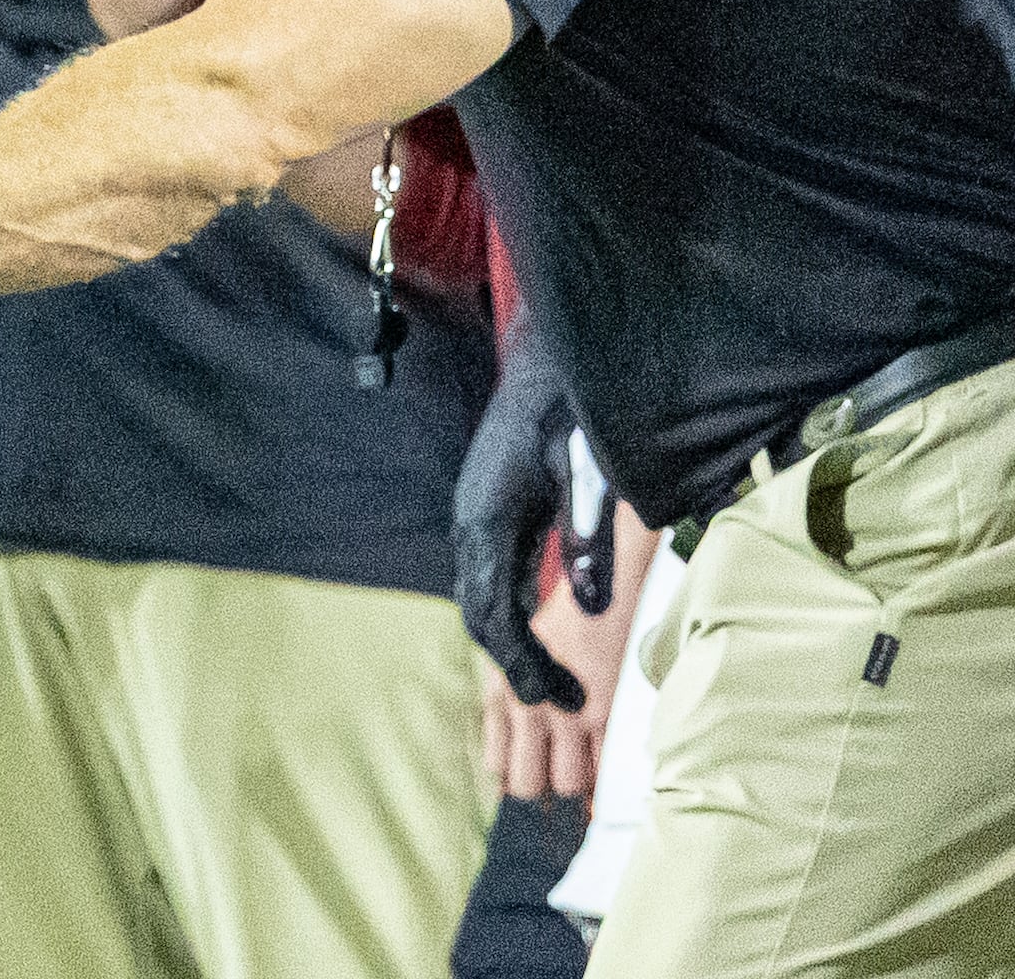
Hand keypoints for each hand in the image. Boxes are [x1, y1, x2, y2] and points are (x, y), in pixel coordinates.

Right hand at [456, 341, 588, 713]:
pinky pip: (493, 577)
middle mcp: (471, 525)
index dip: (521, 661)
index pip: (491, 610)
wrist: (549, 361)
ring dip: (515, 641)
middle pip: (480, 612)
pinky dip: (514, 615)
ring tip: (559, 680)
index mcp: (486, 519)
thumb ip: (587, 537)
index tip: (555, 698)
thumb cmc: (572, 410)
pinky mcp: (493, 513)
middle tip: (569, 700)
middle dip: (519, 662)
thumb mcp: (590, 470)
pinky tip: (544, 630)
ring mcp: (477, 518)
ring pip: (482, 596)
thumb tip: (589, 610)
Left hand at [484, 566, 636, 800]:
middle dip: (542, 791)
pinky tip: (608, 779)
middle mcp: (530, 711)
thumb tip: (505, 757)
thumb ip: (506, 700)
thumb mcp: (511, 655)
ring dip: (577, 785)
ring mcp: (569, 716)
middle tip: (553, 789)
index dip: (509, 782)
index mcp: (502, 694)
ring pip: (570, 784)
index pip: (496, 764)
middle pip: (531, 785)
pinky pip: (605, 767)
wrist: (596, 594)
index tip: (519, 787)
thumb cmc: (555, 621)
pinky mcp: (607, 714)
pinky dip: (607, 778)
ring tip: (583, 777)